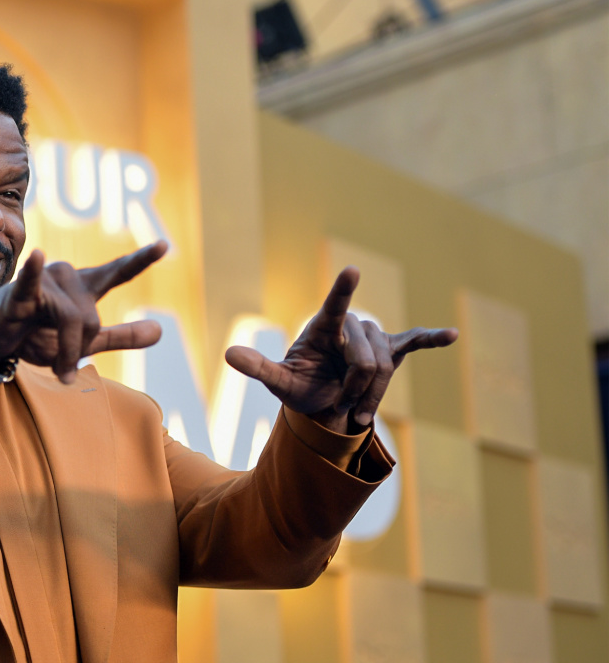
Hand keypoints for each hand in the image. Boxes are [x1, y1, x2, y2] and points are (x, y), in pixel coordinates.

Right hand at [0, 241, 167, 383]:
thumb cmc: (35, 334)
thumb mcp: (85, 340)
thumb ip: (121, 336)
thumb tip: (161, 331)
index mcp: (83, 287)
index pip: (116, 273)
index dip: (141, 260)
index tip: (165, 246)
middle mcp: (66, 277)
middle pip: (91, 319)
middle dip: (79, 349)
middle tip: (62, 364)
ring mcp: (43, 282)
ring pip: (72, 320)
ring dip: (63, 352)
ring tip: (52, 366)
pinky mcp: (19, 293)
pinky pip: (31, 283)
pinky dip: (32, 271)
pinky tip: (37, 255)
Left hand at [224, 266, 457, 433]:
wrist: (322, 401)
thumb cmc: (298, 386)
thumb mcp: (277, 382)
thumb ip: (256, 366)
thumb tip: (227, 354)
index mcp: (323, 328)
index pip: (334, 307)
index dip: (342, 291)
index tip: (352, 271)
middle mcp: (351, 327)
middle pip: (366, 360)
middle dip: (355, 390)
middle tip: (341, 406)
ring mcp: (372, 337)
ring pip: (385, 369)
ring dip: (372, 395)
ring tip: (355, 409)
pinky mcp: (391, 348)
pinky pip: (414, 341)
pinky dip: (432, 338)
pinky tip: (452, 335)